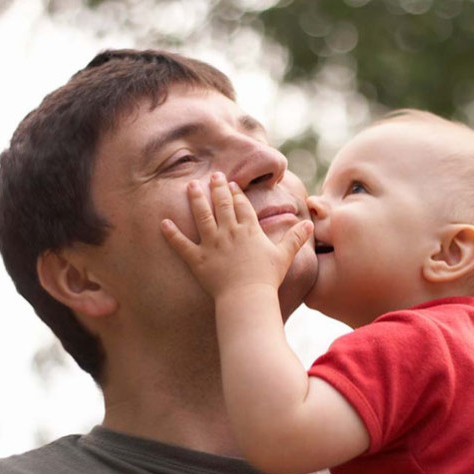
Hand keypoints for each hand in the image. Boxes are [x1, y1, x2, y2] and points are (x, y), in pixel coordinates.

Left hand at [161, 173, 312, 297]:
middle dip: (217, 188)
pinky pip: (181, 244)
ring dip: (195, 199)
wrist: (247, 297)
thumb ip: (296, 238)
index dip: (236, 193)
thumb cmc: (267, 278)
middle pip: (222, 204)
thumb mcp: (284, 256)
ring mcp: (211, 244)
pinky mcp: (197, 259)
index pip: (241, 206)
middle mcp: (229, 232)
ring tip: (190, 186)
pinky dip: (171, 234)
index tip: (231, 183)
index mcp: (249, 230)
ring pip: (202, 216)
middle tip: (213, 175)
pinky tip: (163, 223)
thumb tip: (309, 223)